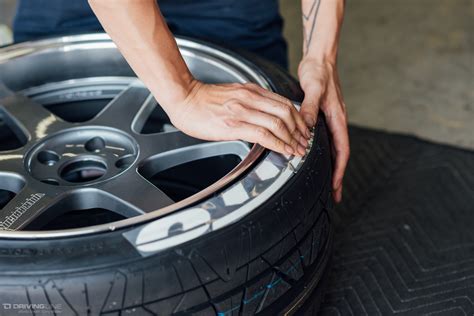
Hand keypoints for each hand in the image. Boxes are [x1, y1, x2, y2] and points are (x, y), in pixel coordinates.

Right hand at [170, 80, 310, 155]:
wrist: (184, 98)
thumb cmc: (204, 100)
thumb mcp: (233, 94)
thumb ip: (251, 101)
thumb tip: (265, 115)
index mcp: (251, 91)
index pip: (284, 103)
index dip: (298, 119)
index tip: (302, 131)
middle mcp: (250, 98)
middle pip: (286, 113)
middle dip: (299, 130)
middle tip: (304, 142)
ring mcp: (242, 111)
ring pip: (278, 124)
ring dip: (292, 139)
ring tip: (297, 150)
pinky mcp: (233, 125)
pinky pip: (263, 134)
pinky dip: (278, 144)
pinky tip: (284, 150)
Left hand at [298, 58, 349, 202]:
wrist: (320, 59)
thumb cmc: (319, 72)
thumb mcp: (314, 89)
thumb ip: (310, 108)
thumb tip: (307, 127)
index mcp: (337, 118)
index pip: (342, 150)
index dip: (340, 170)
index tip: (337, 186)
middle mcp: (335, 121)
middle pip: (338, 154)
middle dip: (337, 175)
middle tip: (334, 193)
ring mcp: (329, 120)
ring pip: (331, 148)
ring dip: (330, 165)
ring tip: (325, 182)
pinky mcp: (322, 116)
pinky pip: (324, 139)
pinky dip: (321, 152)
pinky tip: (314, 158)